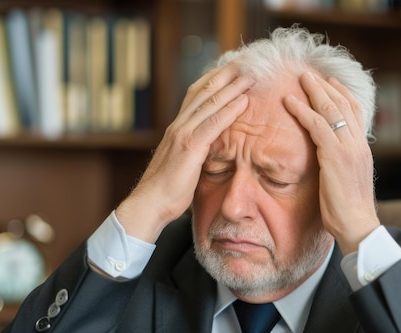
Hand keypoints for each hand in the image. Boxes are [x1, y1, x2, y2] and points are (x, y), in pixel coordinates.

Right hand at [116, 63, 252, 242]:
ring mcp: (182, 134)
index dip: (215, 79)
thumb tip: (210, 149)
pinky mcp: (189, 148)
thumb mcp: (183, 163)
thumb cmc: (167, 190)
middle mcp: (179, 125)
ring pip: (210, 103)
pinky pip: (213, 124)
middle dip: (226, 74)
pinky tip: (244, 101)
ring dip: (232, 86)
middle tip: (245, 60)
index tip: (232, 68)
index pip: (197, 94)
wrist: (149, 204)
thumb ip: (195, 150)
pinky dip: (229, 110)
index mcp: (177, 127)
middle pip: (204, 91)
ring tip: (250, 74)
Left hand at [284, 72, 379, 254]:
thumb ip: (339, 164)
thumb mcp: (346, 181)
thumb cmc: (348, 211)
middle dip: (326, 86)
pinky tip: (289, 102)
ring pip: (331, 110)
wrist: (357, 225)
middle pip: (344, 105)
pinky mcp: (335, 156)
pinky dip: (302, 111)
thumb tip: (327, 159)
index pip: (355, 112)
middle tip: (310, 73)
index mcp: (362, 149)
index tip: (329, 82)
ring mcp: (349, 148)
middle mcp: (358, 144)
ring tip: (299, 78)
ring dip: (314, 91)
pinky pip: (317, 126)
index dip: (341, 94)